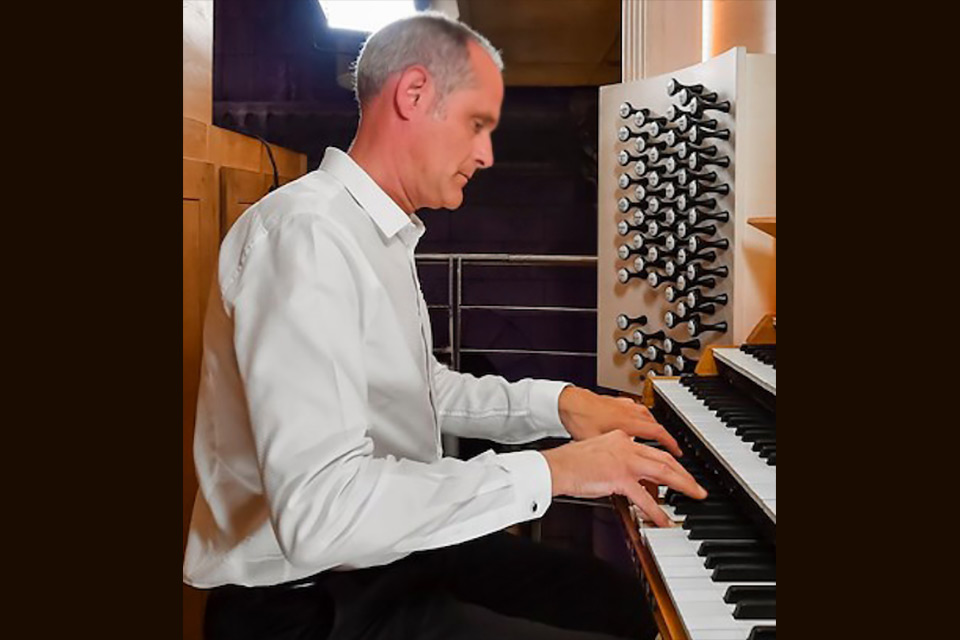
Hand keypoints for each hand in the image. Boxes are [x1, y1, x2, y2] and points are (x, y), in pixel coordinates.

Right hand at [540, 430, 706, 526]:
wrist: (558, 466)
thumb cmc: (572, 463)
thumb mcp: (599, 452)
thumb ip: (617, 460)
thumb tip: (631, 478)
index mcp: (622, 438)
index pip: (652, 449)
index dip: (670, 461)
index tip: (679, 470)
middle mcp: (627, 446)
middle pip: (665, 459)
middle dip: (685, 474)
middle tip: (697, 486)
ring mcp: (625, 462)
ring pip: (663, 472)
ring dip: (683, 485)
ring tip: (694, 496)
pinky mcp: (619, 478)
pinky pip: (644, 498)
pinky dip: (657, 511)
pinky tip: (665, 520)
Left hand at [558, 385, 682, 456]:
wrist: (567, 402)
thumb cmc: (580, 421)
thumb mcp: (599, 445)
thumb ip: (613, 459)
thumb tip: (621, 477)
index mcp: (628, 424)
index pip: (658, 434)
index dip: (671, 445)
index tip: (678, 453)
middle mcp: (629, 413)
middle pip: (657, 426)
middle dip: (668, 439)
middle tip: (673, 451)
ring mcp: (623, 406)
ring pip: (648, 416)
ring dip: (655, 428)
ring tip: (658, 439)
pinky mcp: (616, 403)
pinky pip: (636, 409)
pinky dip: (641, 417)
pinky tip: (636, 423)